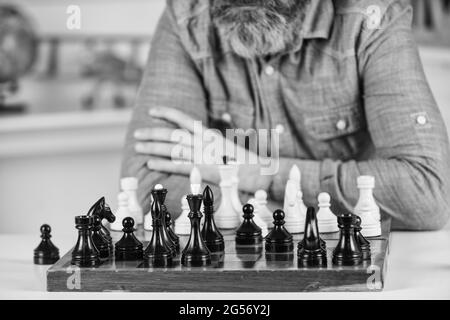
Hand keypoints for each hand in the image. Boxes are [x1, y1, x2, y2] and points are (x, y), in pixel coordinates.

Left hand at [134, 106, 272, 191]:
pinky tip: (150, 163)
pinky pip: (178, 166)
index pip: (184, 119)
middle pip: (172, 134)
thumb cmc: (245, 160)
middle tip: (137, 133)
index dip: (166, 113)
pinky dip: (162, 164)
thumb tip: (210, 131)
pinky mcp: (203, 170)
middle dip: (152, 133)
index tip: (152, 111)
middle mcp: (204, 142)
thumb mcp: (228, 144)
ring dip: (152, 147)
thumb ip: (213, 140)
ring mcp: (203, 155)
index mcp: (209, 134)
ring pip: (171, 149)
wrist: (259, 172)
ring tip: (138, 147)